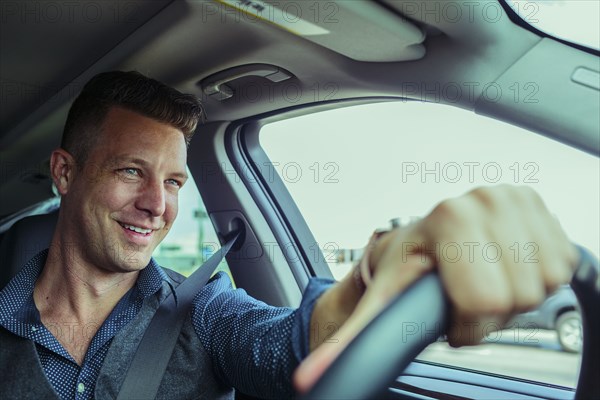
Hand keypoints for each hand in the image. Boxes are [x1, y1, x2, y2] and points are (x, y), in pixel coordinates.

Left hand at [295, 185, 577, 391]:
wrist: (425, 239)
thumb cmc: (406, 268)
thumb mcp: (380, 303)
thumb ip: (351, 344)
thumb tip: (309, 379)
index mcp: (447, 219)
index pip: (487, 299)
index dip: (467, 321)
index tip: (446, 309)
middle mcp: (483, 200)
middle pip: (518, 294)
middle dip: (491, 310)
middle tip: (463, 294)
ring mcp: (514, 199)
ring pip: (545, 281)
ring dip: (514, 293)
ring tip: (480, 278)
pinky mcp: (539, 205)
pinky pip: (562, 264)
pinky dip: (535, 275)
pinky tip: (503, 264)